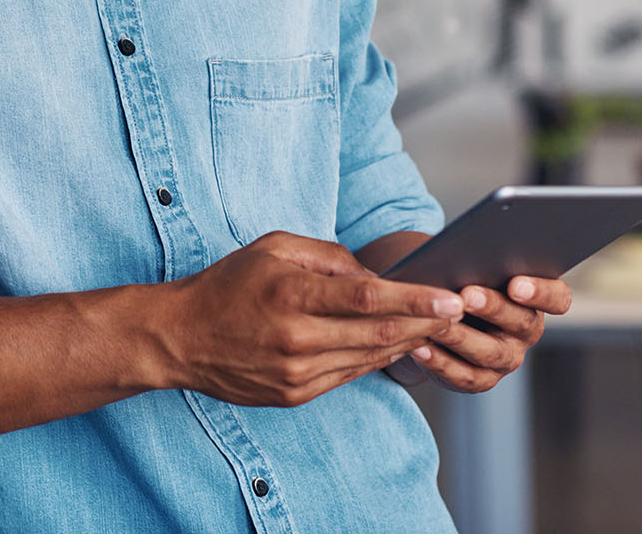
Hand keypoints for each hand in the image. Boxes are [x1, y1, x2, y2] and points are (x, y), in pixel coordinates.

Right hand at [159, 231, 464, 407]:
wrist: (181, 338)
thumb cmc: (229, 284)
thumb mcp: (273, 247)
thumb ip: (328, 255)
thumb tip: (374, 274)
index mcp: (291, 293)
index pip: (367, 298)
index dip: (414, 299)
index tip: (450, 296)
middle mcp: (296, 338)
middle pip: (378, 333)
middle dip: (426, 323)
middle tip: (460, 310)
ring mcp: (296, 373)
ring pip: (369, 358)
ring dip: (409, 343)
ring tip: (438, 326)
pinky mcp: (295, 395)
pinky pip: (350, 375)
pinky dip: (378, 359)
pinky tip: (398, 345)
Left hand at [409, 274, 571, 392]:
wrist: (439, 312)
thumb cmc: (460, 277)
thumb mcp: (472, 266)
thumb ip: (478, 260)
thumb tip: (463, 252)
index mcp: (536, 299)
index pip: (558, 298)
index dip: (541, 292)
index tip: (515, 283)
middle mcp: (527, 330)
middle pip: (520, 322)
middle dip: (492, 308)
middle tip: (466, 295)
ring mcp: (507, 359)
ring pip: (490, 352)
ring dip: (461, 337)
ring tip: (437, 323)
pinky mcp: (481, 380)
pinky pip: (464, 375)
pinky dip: (440, 362)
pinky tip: (420, 348)